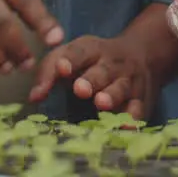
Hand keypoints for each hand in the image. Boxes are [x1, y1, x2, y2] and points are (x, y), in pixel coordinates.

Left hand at [28, 35, 156, 119]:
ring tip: (101, 103)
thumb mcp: (72, 55)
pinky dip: (132, 119)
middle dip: (91, 79)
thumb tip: (34, 97)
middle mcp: (112, 63)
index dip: (71, 59)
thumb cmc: (94, 61)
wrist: (143, 54)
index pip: (79, 51)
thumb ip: (50, 72)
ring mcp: (129, 81)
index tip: (62, 68)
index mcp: (92, 49)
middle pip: (102, 71)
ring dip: (112, 95)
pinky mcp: (141, 100)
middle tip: (80, 89)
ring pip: (121, 88)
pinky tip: (126, 127)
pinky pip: (137, 110)